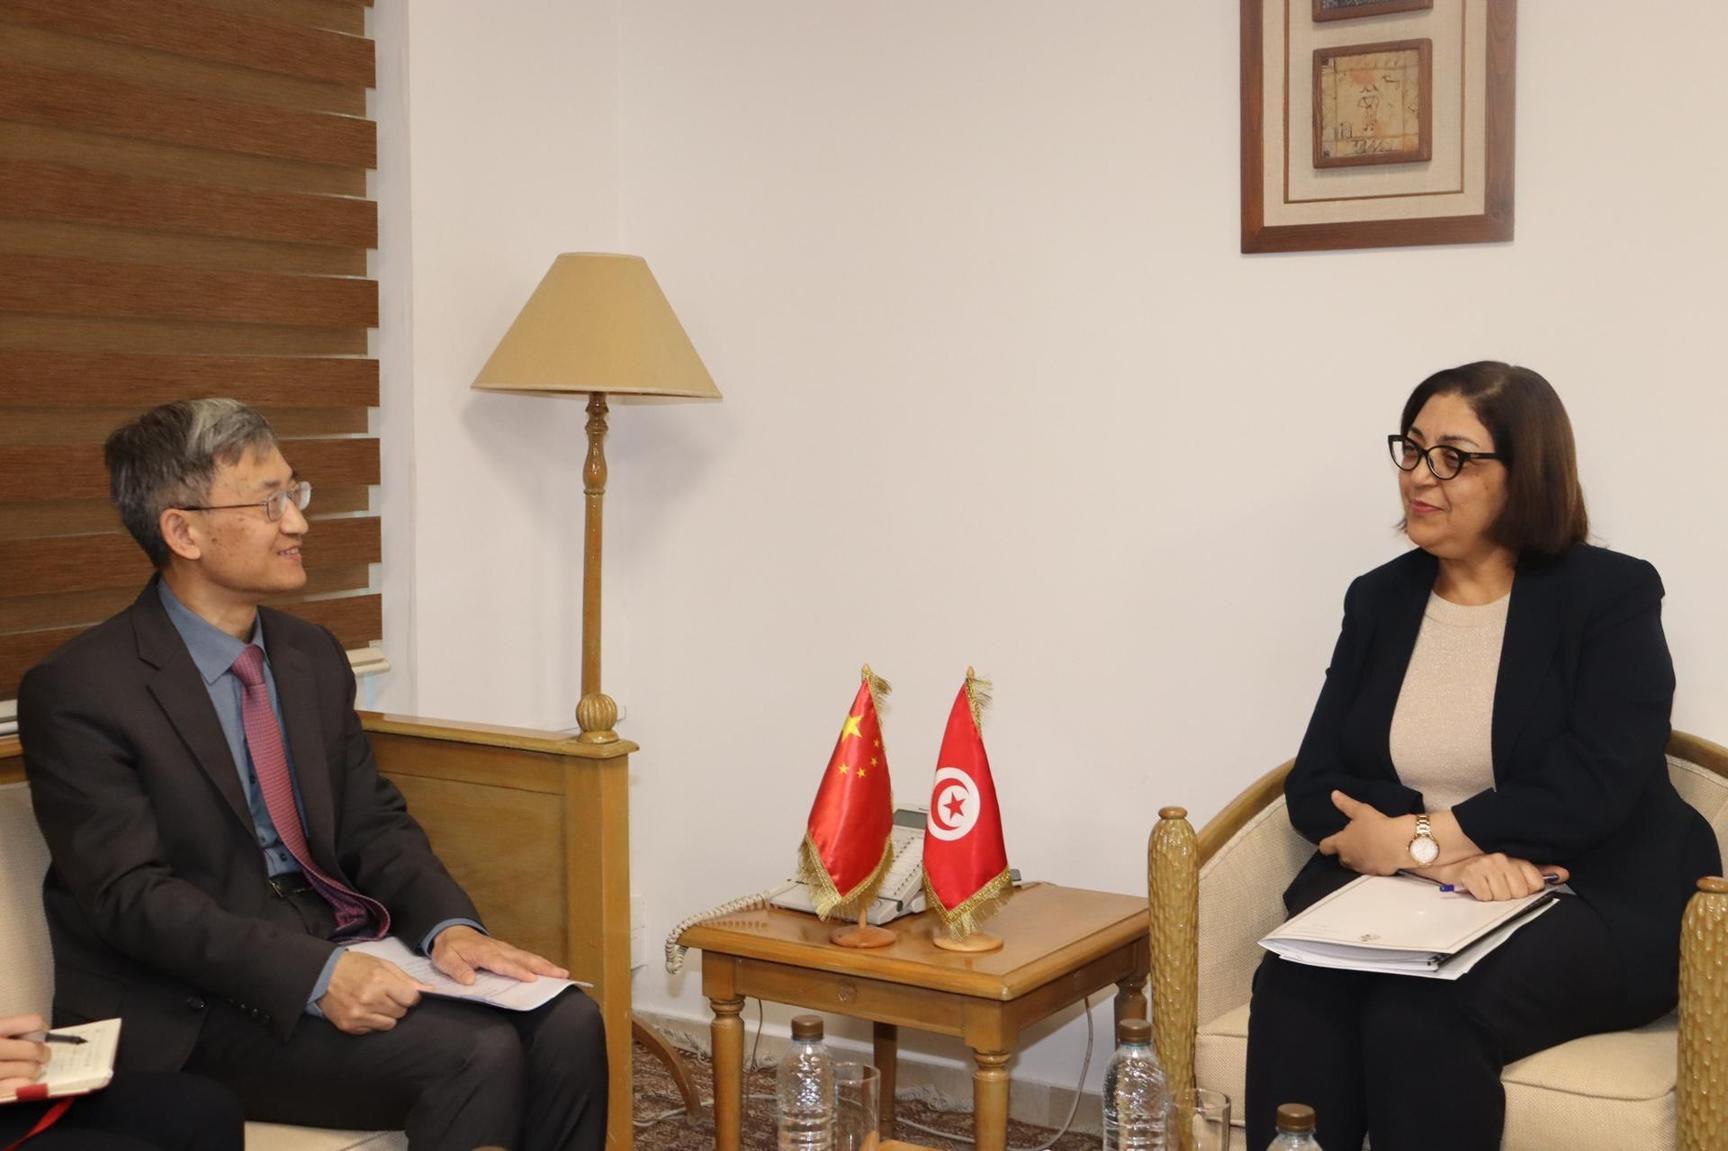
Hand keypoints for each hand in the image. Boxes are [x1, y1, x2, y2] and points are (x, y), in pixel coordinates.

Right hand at [0, 1013, 49, 1093]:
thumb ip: (10, 1030)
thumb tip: (40, 1037)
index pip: (33, 1023)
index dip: (41, 1028)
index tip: (40, 1034)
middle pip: (34, 1049)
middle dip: (42, 1054)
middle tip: (41, 1056)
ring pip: (30, 1069)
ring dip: (34, 1070)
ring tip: (29, 1069)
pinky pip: (20, 1086)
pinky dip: (25, 1084)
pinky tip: (18, 1081)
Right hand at [317, 953, 430, 1034]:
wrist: (323, 975)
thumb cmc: (356, 966)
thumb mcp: (383, 965)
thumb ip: (406, 979)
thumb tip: (430, 990)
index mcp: (380, 981)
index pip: (411, 999)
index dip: (411, 996)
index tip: (404, 993)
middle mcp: (370, 1000)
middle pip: (401, 1012)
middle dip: (398, 1004)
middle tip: (386, 995)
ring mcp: (358, 1015)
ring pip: (389, 1024)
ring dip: (387, 1015)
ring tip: (376, 1004)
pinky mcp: (349, 1026)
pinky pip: (372, 1031)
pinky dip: (372, 1022)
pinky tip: (365, 1010)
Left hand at [431, 925, 567, 985]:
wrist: (452, 932)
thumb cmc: (449, 949)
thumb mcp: (444, 959)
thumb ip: (456, 969)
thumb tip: (470, 980)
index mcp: (484, 953)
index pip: (503, 964)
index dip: (518, 971)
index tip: (532, 979)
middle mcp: (499, 949)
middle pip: (523, 958)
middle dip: (543, 967)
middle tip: (561, 974)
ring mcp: (505, 949)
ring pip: (528, 957)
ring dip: (545, 965)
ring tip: (563, 972)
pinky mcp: (508, 951)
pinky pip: (525, 957)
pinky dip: (540, 962)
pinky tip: (550, 969)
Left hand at [1317, 791, 1416, 875]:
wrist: (1401, 845)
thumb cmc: (1377, 826)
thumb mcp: (1361, 811)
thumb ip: (1346, 804)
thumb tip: (1334, 795)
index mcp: (1341, 843)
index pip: (1325, 847)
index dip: (1326, 844)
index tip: (1330, 841)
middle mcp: (1347, 858)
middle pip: (1340, 857)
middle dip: (1345, 851)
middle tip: (1355, 841)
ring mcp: (1361, 868)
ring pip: (1354, 864)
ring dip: (1358, 858)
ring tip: (1368, 848)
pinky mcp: (1374, 873)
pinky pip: (1369, 869)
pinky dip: (1372, 863)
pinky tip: (1380, 856)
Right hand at [1417, 855, 1568, 901]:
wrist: (1439, 857)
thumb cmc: (1475, 864)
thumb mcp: (1507, 866)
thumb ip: (1536, 870)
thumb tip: (1564, 873)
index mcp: (1513, 856)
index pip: (1534, 882)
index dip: (1524, 889)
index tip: (1510, 884)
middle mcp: (1501, 858)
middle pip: (1519, 892)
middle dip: (1507, 894)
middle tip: (1493, 885)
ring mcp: (1486, 865)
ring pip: (1503, 897)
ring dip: (1491, 896)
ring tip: (1482, 885)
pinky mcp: (1470, 874)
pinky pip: (1484, 896)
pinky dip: (1478, 896)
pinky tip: (1473, 887)